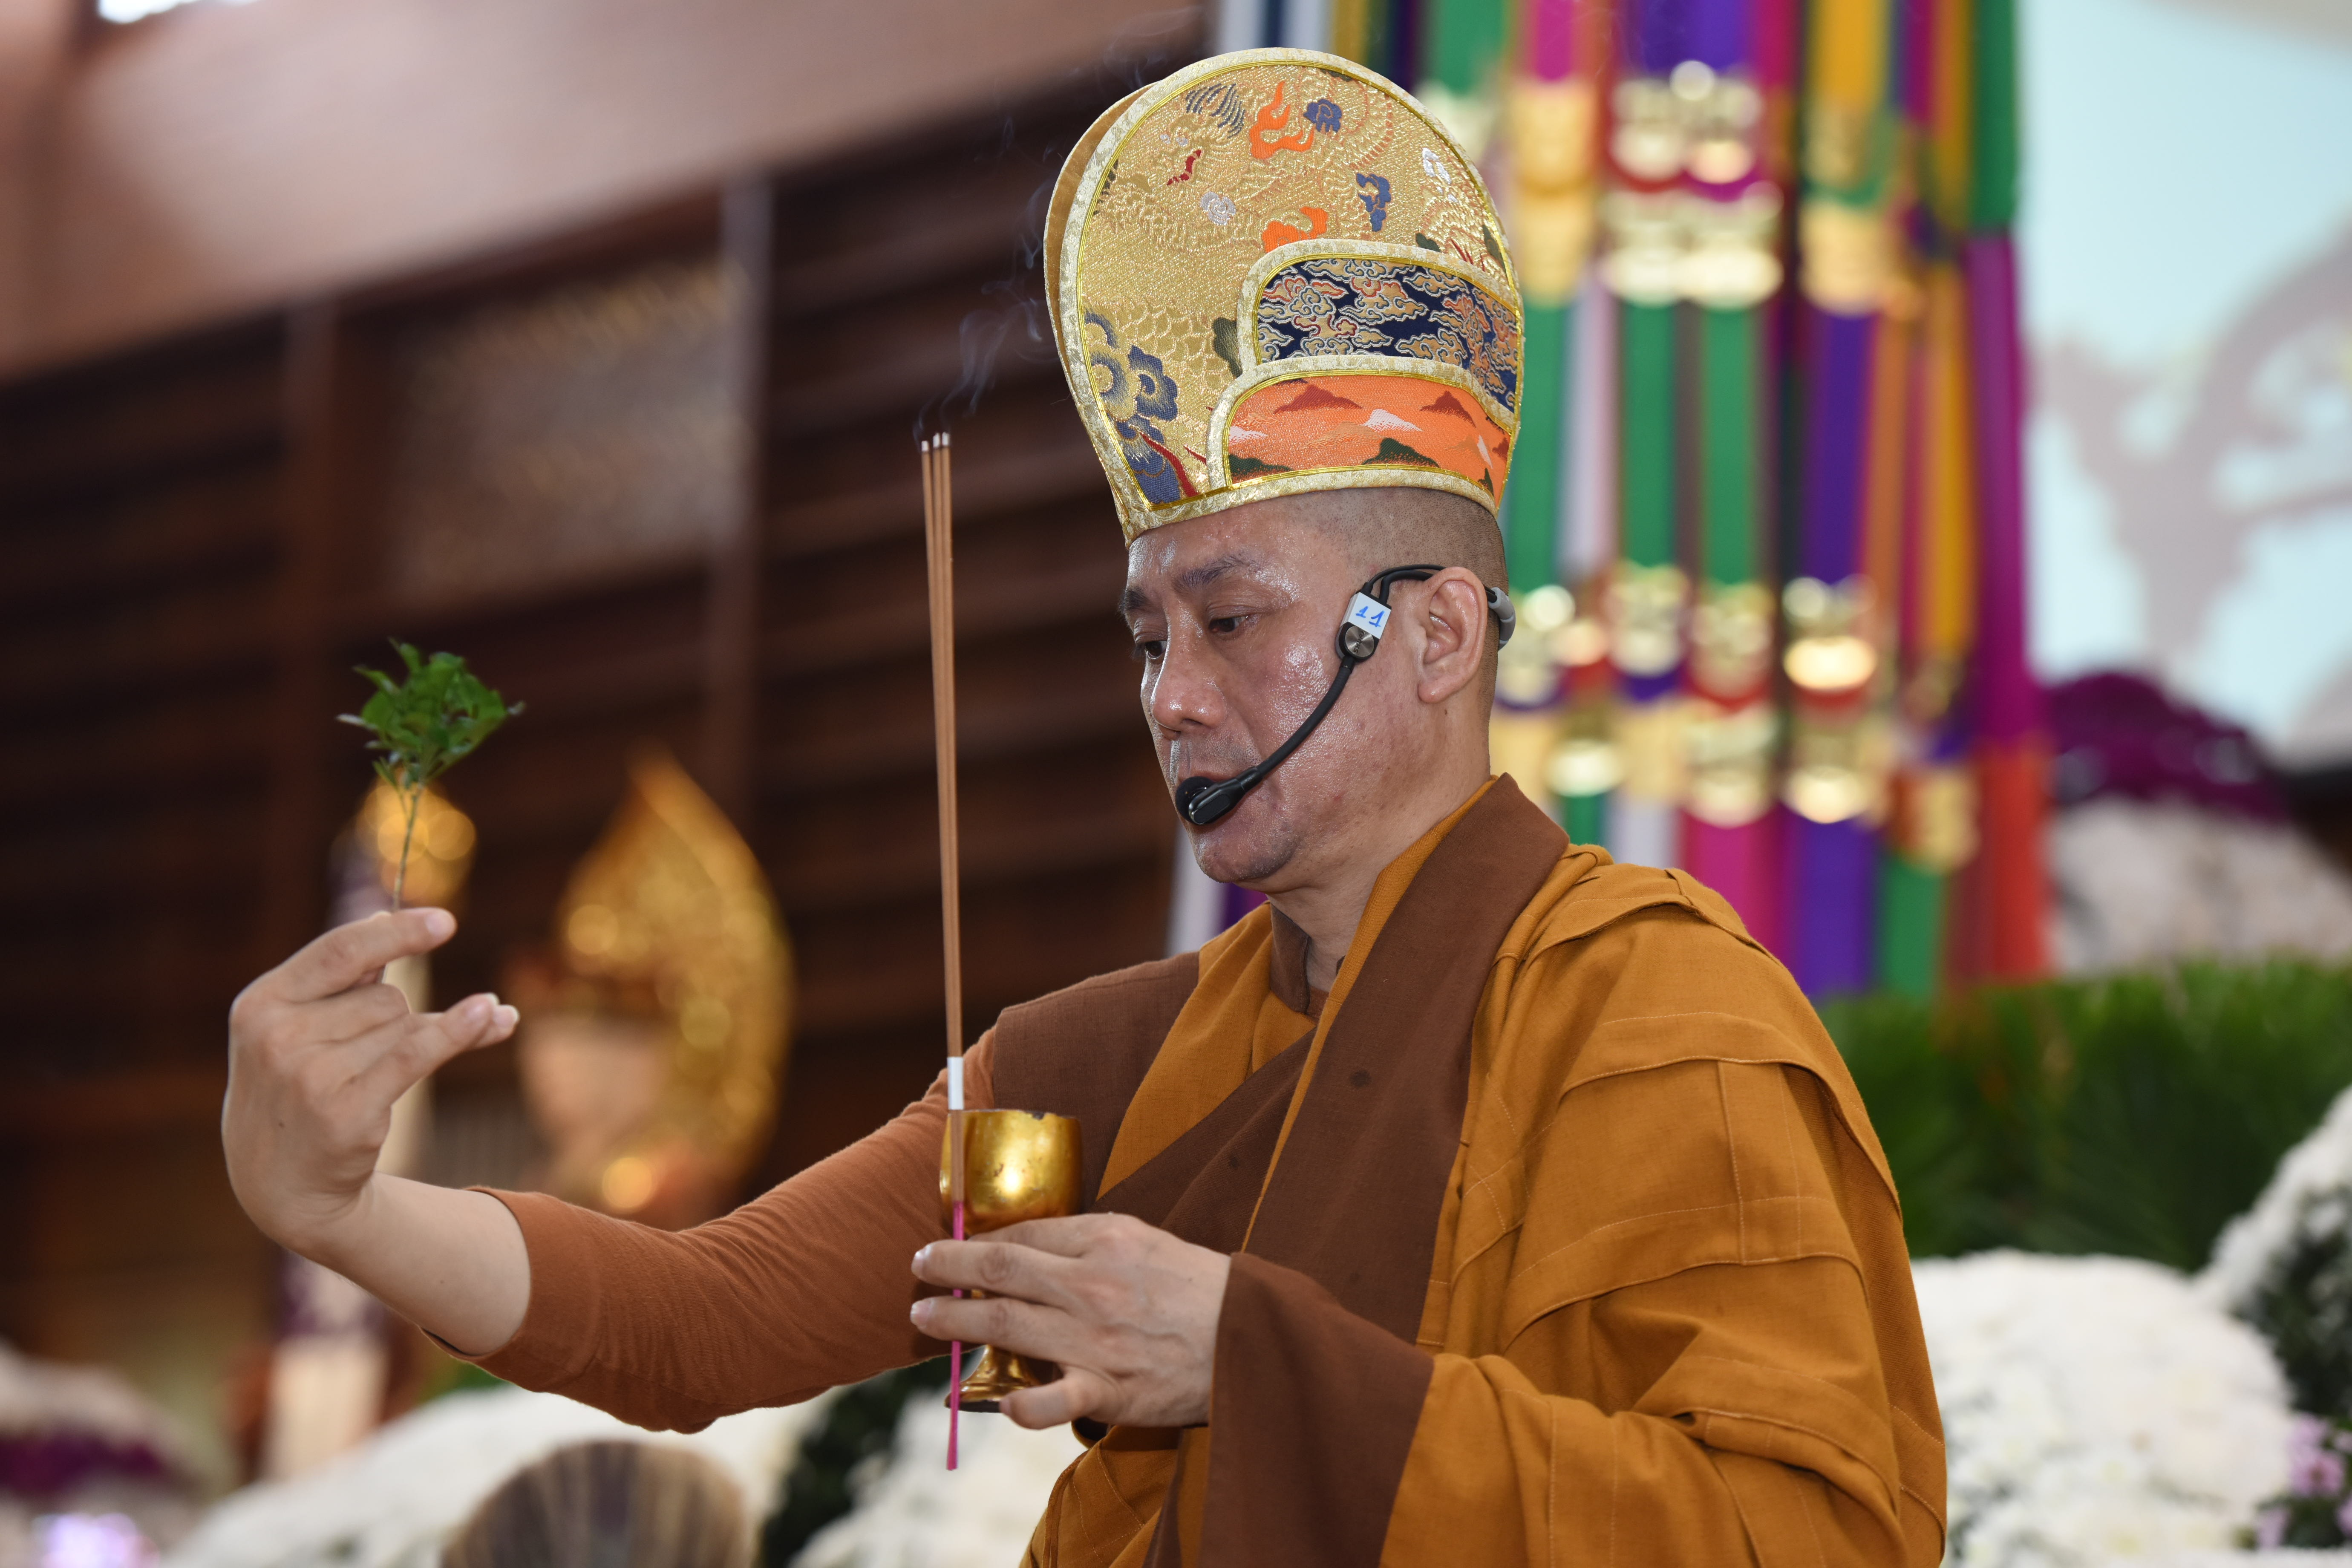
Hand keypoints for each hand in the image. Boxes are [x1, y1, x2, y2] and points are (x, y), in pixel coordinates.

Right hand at [224, 909, 516, 1258]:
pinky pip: (418, 1054)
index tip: (446, 922)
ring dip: (414, 1040)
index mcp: (261, 1004)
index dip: (396, 932)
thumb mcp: (301, 1030)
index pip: (340, 951)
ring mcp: (310, 1076)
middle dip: (395, 1017)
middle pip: (383, 996)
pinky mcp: (347, 1111)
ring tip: (378, 1077)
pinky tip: (492, 1016)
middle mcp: (278, 1037)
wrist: (282, 1184)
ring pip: (403, 1026)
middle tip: (368, 1056)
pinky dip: (457, 1032)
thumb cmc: (298, 1090)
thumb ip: (345, 979)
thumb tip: (395, 919)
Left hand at [909, 1213, 1229, 1430]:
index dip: (978, 1240)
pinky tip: (998, 1404)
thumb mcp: (1144, 1239)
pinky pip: (1056, 1399)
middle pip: (1001, 1271)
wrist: (1251, 1334)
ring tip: (925, 1317)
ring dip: (957, 1321)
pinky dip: (1024, 1405)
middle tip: (919, 1266)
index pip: (1023, 1237)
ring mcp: (1097, 1340)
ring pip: (1010, 1325)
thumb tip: (1030, 1244)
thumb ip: (1089, 1240)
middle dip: (949, 1268)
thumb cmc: (1196, 1285)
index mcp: (1104, 1241)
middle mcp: (1092, 1286)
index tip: (953, 1245)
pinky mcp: (1110, 1390)